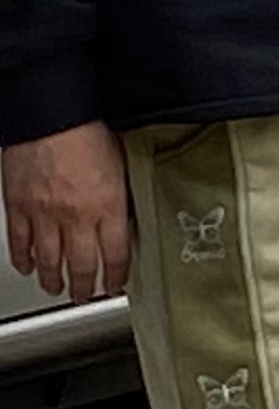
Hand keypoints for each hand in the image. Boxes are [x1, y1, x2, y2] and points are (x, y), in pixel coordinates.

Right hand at [3, 122, 130, 300]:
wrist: (50, 113)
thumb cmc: (87, 130)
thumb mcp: (122, 166)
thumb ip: (123, 196)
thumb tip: (130, 216)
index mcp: (108, 206)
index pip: (118, 255)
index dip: (118, 276)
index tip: (118, 285)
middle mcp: (76, 216)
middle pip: (82, 265)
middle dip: (85, 287)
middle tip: (86, 295)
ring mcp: (44, 214)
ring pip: (48, 260)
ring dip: (53, 279)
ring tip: (57, 288)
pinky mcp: (18, 206)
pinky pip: (19, 242)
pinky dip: (22, 259)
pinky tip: (27, 266)